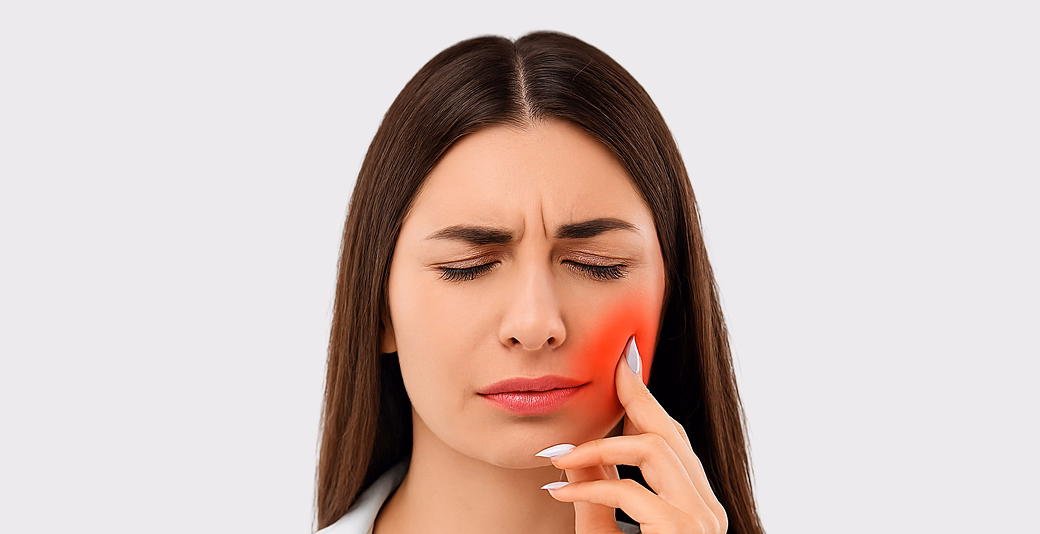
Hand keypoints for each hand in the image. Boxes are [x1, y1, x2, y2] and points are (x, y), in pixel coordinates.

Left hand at [536, 336, 727, 533]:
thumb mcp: (605, 527)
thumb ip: (599, 492)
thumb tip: (577, 453)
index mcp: (696, 506)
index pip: (672, 442)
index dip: (646, 402)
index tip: (624, 370)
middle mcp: (708, 511)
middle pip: (670, 434)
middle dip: (637, 395)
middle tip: (612, 366)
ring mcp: (701, 521)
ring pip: (653, 450)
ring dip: (598, 447)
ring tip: (559, 457)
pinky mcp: (682, 531)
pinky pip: (628, 489)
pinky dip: (588, 486)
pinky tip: (559, 491)